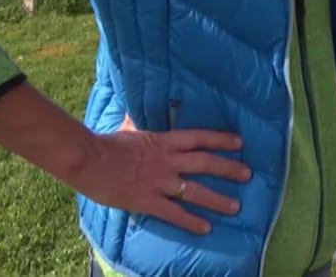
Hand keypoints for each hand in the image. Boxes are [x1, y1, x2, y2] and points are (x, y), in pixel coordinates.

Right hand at [75, 121, 250, 234]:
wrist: (88, 159)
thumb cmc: (106, 143)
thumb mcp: (128, 128)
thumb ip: (139, 122)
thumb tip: (138, 108)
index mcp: (163, 141)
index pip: (198, 137)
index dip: (220, 139)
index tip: (239, 142)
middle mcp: (167, 161)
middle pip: (205, 163)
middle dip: (228, 168)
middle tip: (247, 174)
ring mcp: (159, 182)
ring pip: (196, 191)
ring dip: (218, 199)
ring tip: (235, 206)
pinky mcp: (148, 201)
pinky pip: (175, 214)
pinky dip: (192, 221)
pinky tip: (206, 228)